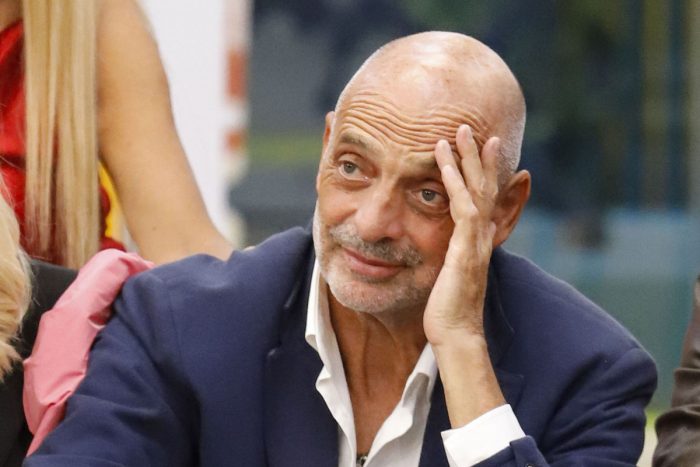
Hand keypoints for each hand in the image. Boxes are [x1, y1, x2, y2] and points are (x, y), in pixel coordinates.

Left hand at [423, 124, 505, 427]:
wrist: (455, 335)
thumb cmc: (448, 309)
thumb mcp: (449, 274)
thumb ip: (450, 254)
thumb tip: (443, 244)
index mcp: (478, 240)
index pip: (484, 198)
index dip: (483, 171)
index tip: (480, 147)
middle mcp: (483, 236)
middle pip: (486, 187)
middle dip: (479, 156)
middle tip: (472, 128)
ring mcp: (477, 241)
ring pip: (477, 190)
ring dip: (468, 159)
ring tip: (460, 132)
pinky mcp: (466, 249)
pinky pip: (463, 207)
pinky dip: (454, 181)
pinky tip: (445, 161)